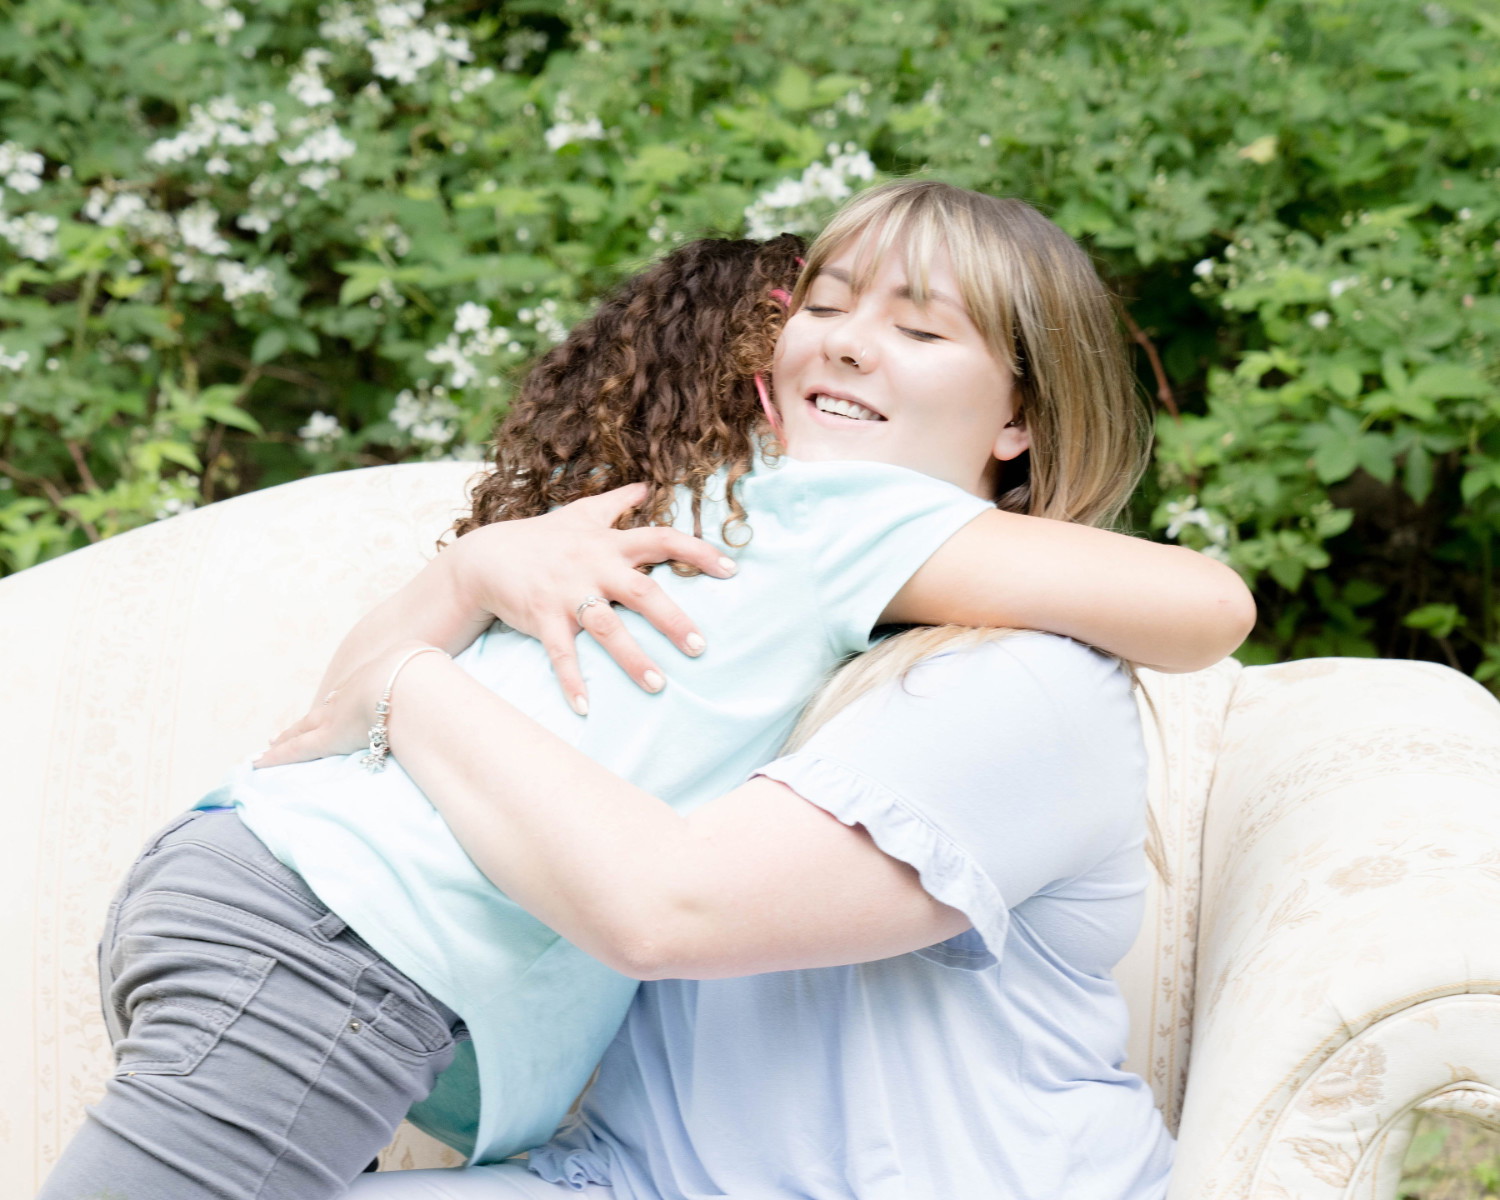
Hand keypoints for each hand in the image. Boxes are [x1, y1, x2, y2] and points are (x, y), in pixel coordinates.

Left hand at [254, 642, 438, 767]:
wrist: (410, 677)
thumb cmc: (430, 674)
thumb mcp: (437, 673)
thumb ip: (444, 690)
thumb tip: (462, 702)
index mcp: (379, 675)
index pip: (356, 693)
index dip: (343, 701)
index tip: (335, 704)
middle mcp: (352, 692)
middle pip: (324, 709)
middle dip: (309, 720)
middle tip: (289, 729)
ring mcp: (337, 713)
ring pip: (305, 728)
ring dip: (288, 736)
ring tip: (272, 743)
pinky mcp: (328, 736)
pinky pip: (297, 748)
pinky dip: (277, 757)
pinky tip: (258, 763)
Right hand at [449, 483, 736, 713]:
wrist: (484, 557)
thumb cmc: (541, 538)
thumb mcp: (580, 514)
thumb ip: (616, 502)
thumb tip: (646, 485)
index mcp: (608, 543)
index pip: (662, 539)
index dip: (698, 552)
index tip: (731, 569)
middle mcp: (593, 567)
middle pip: (641, 591)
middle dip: (672, 619)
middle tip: (700, 647)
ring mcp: (567, 594)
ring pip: (606, 627)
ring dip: (631, 658)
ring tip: (658, 686)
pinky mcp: (541, 618)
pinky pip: (560, 653)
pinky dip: (572, 681)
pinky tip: (585, 708)